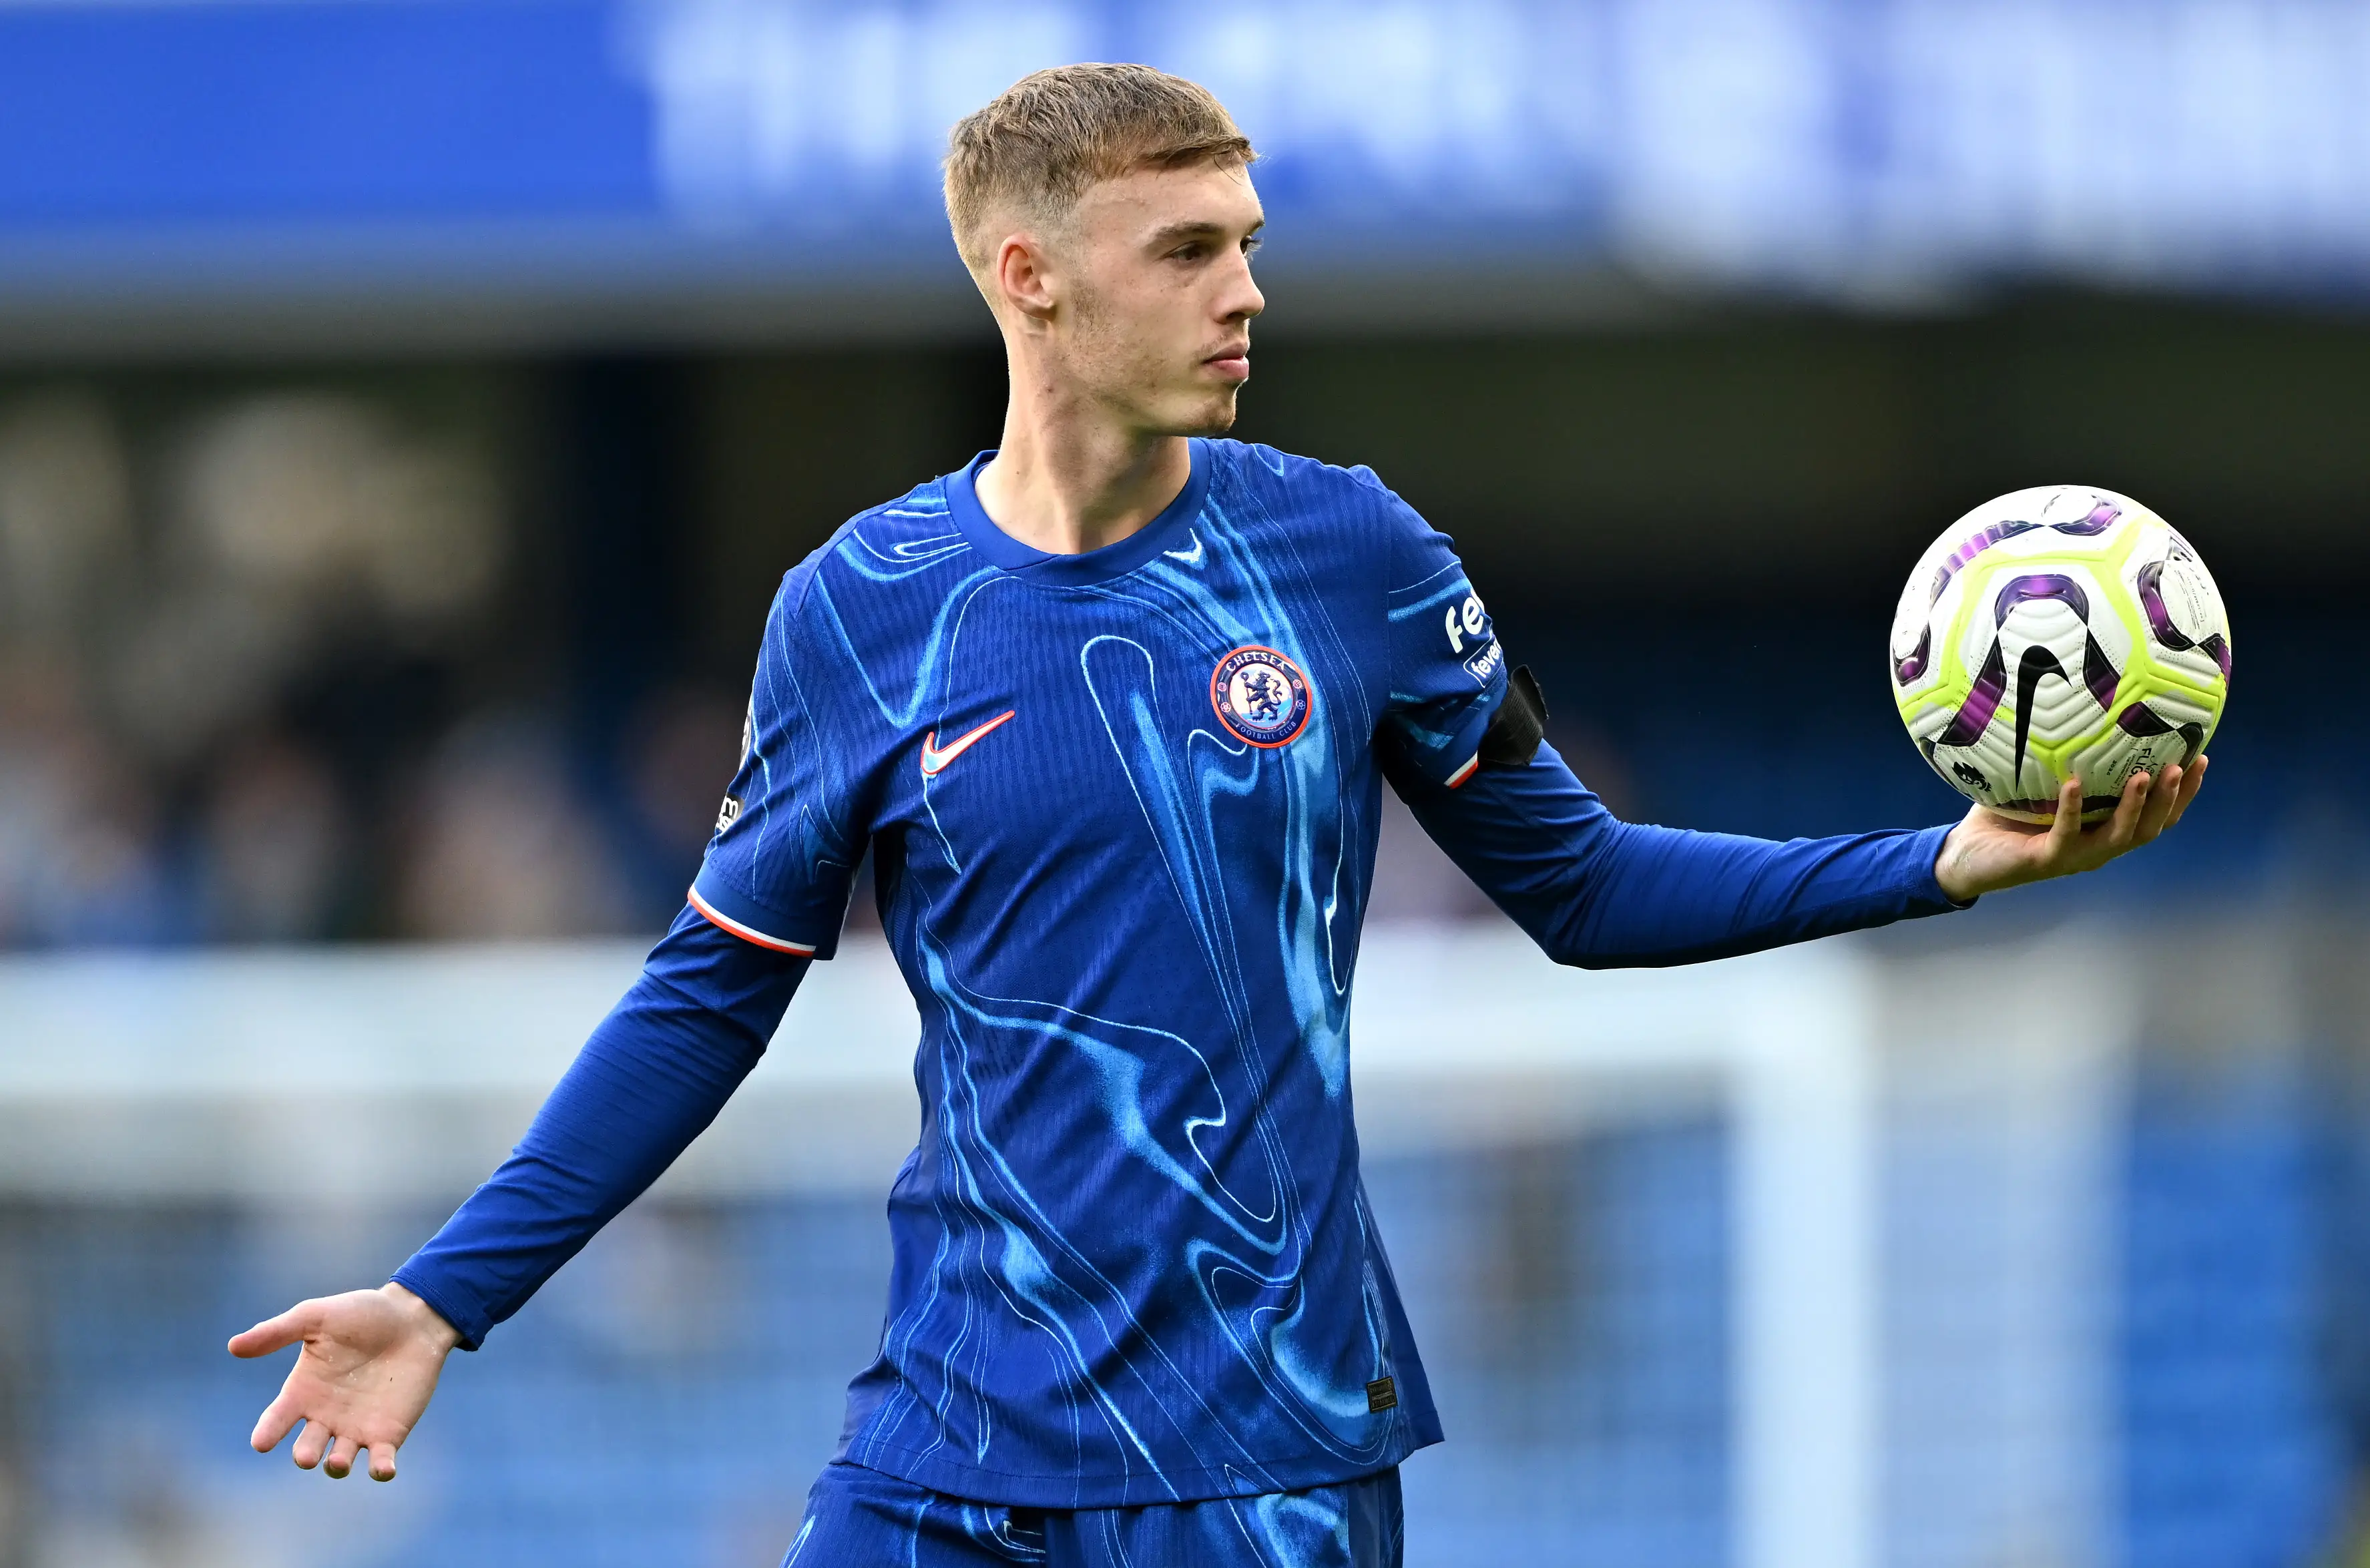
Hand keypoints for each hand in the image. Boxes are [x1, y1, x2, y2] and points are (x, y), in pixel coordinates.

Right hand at [229, 1282, 460, 1481]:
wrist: (413, 1317)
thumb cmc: (362, 1314)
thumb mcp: (317, 1317)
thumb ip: (278, 1331)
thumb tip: (233, 1346)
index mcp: (302, 1392)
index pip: (276, 1419)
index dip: (268, 1432)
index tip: (261, 1442)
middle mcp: (324, 1417)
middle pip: (307, 1447)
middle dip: (306, 1454)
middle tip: (307, 1455)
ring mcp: (356, 1428)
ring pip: (339, 1461)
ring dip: (337, 1465)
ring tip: (338, 1461)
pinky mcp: (389, 1433)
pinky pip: (381, 1460)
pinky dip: (381, 1469)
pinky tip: (383, 1469)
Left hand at [1933, 756, 2207, 902]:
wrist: (1964, 855)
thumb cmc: (2003, 816)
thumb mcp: (2039, 783)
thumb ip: (2061, 756)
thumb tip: (2073, 704)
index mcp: (2105, 829)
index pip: (2157, 814)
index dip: (2183, 792)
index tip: (2200, 758)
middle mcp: (2098, 847)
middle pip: (2151, 828)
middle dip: (2171, 798)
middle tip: (2183, 766)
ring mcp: (2076, 856)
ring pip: (2120, 836)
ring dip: (2136, 807)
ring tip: (2145, 777)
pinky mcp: (2046, 859)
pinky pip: (2065, 833)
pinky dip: (2071, 808)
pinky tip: (2074, 784)